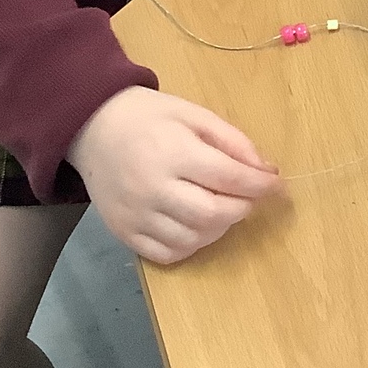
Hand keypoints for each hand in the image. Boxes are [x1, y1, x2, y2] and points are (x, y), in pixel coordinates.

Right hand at [67, 85, 280, 264]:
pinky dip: (191, 245)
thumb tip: (265, 170)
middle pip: (212, 213)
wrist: (92, 128)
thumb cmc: (149, 117)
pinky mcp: (124, 232)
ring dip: (219, 228)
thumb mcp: (194, 114)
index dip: (259, 184)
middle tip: (249, 197)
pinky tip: (197, 226)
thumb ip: (232, 140)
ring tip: (223, 208)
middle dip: (242, 208)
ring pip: (192, 238)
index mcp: (173, 151)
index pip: (228, 177)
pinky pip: (167, 253)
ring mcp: (136, 214)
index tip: (275, 183)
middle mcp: (153, 187)